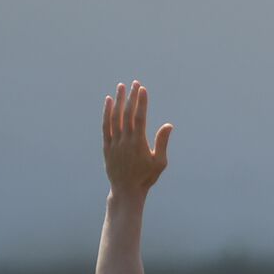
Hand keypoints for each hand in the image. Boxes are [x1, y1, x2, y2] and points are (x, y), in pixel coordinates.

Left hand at [102, 80, 171, 194]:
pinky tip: (109, 101)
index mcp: (138, 143)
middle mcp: (125, 141)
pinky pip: (106, 126)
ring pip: (115, 117)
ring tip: (121, 87)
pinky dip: (107, 113)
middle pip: (127, 114)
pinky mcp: (107, 146)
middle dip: (131, 97)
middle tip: (135, 83)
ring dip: (118, 101)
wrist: (126, 191)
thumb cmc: (146, 177)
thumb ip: (162, 142)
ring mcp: (114, 143)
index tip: (143, 89)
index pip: (139, 118)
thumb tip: (168, 125)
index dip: (141, 102)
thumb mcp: (159, 162)